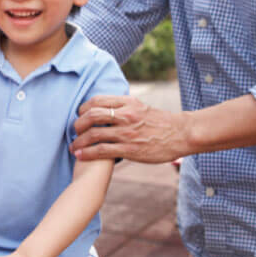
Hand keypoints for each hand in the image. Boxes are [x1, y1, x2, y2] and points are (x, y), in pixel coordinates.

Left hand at [71, 95, 189, 163]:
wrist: (182, 134)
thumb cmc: (162, 122)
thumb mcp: (142, 107)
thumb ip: (124, 106)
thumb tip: (108, 107)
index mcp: (128, 103)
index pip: (97, 101)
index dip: (83, 108)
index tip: (80, 115)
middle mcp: (126, 115)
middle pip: (91, 116)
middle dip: (77, 124)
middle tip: (74, 131)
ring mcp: (127, 133)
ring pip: (94, 134)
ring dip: (78, 141)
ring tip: (73, 147)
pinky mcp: (129, 149)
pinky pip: (102, 150)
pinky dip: (87, 153)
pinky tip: (80, 155)